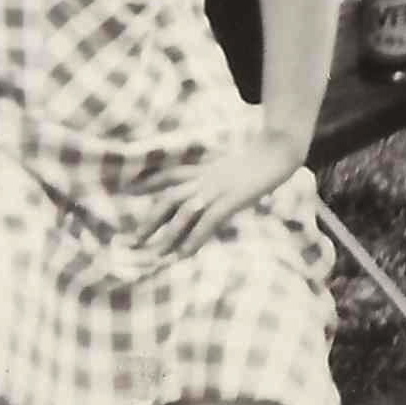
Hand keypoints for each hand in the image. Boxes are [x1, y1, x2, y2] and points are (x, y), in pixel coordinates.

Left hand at [139, 128, 304, 258]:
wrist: (277, 150)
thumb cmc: (257, 162)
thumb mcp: (230, 168)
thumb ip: (217, 179)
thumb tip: (207, 196)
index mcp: (204, 170)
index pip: (169, 175)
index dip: (147, 183)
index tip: (128, 191)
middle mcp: (204, 179)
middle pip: (169, 197)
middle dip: (151, 219)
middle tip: (134, 240)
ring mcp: (217, 189)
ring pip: (184, 211)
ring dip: (168, 233)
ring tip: (156, 253)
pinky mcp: (231, 199)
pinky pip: (208, 221)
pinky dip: (194, 238)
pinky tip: (185, 254)